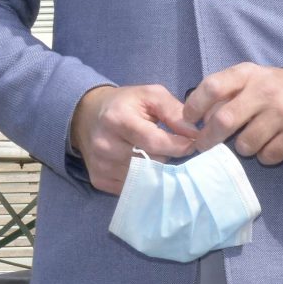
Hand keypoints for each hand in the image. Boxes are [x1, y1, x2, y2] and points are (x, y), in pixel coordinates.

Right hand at [69, 83, 197, 194]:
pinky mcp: (100, 181)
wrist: (87, 115)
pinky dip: (143, 179)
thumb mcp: (149, 95)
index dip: (179, 145)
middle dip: (167, 156)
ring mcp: (101, 166)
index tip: (191, 143)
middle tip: (167, 145)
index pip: (155, 142)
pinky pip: (134, 188)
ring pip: (146, 178)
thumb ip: (174, 111)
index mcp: (117, 119)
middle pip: (153, 162)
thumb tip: (195, 134)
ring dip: (156, 169)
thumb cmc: (125, 104)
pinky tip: (140, 164)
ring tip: (152, 153)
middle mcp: (105, 145)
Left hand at [185, 63, 282, 165]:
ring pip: (245, 144)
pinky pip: (267, 155)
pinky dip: (263, 155)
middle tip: (203, 145)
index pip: (212, 86)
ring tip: (249, 139)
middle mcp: (265, 91)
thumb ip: (225, 92)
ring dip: (241, 148)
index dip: (194, 105)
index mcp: (248, 74)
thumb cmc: (275, 88)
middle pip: (224, 120)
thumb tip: (197, 118)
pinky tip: (268, 144)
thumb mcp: (251, 78)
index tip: (188, 119)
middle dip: (208, 138)